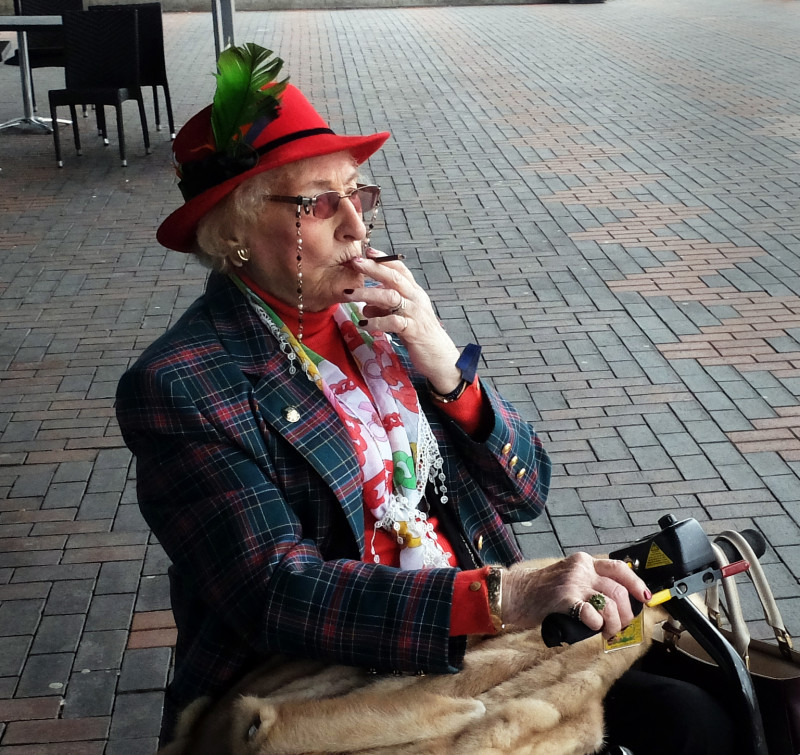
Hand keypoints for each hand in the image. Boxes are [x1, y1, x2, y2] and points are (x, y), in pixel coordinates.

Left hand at [344, 250, 461, 391]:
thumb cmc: (419, 335)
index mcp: (415, 293)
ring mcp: (415, 314)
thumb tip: (365, 306)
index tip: (368, 251)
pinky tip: (363, 324)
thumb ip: (385, 309)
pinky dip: (375, 322)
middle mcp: (416, 299)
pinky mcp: (413, 330)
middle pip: (394, 278)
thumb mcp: (402, 317)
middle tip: (355, 262)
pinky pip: (392, 322)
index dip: (385, 260)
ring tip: (349, 295)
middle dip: (374, 269)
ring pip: (390, 298)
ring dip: (368, 294)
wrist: (439, 357)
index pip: (401, 270)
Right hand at [502, 553, 651, 639]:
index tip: (645, 597)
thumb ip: (589, 583)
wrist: (515, 593)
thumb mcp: (568, 578)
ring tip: (607, 632)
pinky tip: (591, 627)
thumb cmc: (541, 591)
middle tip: (619, 626)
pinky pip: (591, 613)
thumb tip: (618, 603)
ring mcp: (573, 583)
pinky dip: (596, 624)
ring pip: (610, 603)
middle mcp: (581, 569)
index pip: (618, 568)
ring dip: (614, 624)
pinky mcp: (564, 599)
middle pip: (618, 590)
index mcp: (584, 562)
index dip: (636, 583)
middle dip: (626, 613)